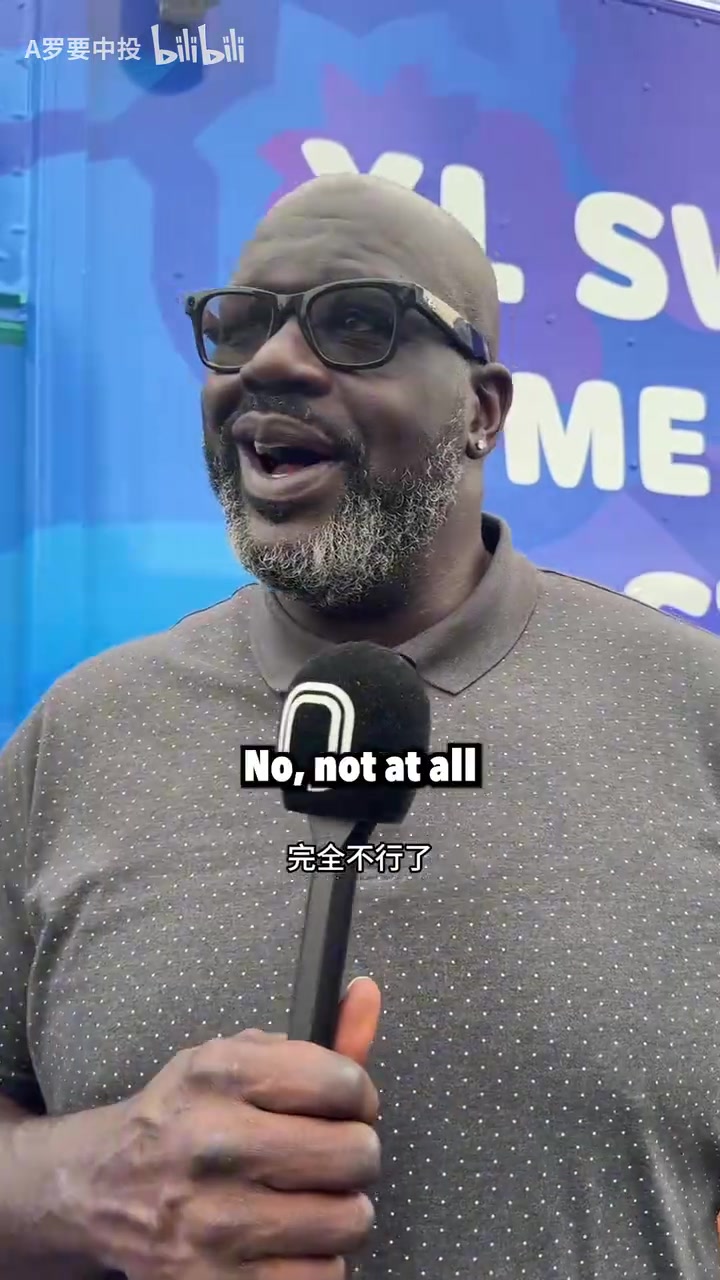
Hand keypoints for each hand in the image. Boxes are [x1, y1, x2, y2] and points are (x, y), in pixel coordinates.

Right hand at [59, 978, 381, 1279]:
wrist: (101, 1188)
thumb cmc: (184, 1117)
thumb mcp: (236, 1060)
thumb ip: (315, 1038)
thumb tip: (369, 993)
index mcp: (220, 1075)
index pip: (343, 1084)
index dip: (359, 1097)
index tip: (347, 1108)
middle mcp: (216, 1144)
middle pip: (356, 1154)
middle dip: (355, 1153)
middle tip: (329, 1156)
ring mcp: (215, 1221)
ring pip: (349, 1220)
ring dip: (340, 1210)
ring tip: (307, 1197)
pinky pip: (324, 1276)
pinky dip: (317, 1260)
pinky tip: (287, 1239)